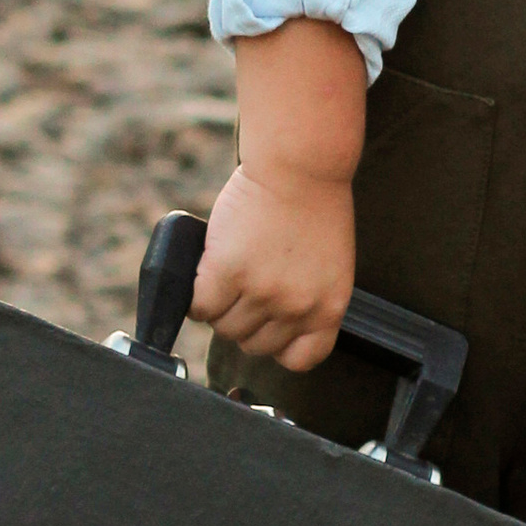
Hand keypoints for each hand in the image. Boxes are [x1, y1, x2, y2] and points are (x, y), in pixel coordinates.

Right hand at [192, 159, 354, 369]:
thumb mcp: (328, 266)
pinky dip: (197, 297)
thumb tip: (267, 325)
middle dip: (245, 320)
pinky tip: (205, 275)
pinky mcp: (228, 272)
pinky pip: (201, 307)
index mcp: (329, 308)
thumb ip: (306, 298)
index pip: (300, 359)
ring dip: (220, 308)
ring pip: (224, 327)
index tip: (269, 326)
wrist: (301, 166)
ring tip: (226, 277)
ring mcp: (262, 292)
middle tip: (244, 288)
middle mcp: (297, 308)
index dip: (279, 344)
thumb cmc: (315, 206)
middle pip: (254, 344)